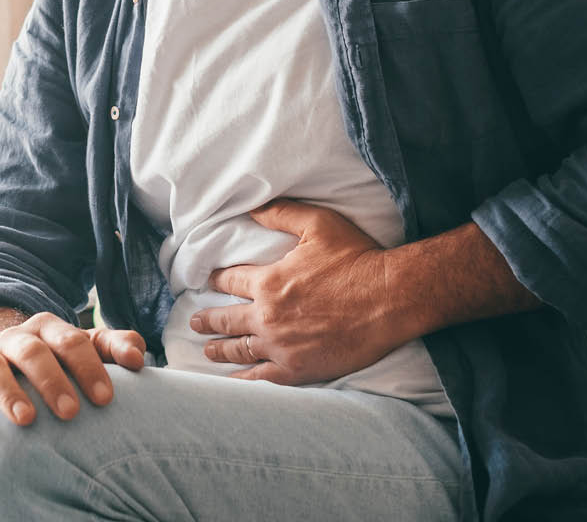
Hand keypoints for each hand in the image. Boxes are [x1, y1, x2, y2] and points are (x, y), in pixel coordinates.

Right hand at [0, 312, 145, 435]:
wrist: (7, 359)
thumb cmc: (59, 362)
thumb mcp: (86, 349)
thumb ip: (114, 347)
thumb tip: (138, 356)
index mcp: (49, 329)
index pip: (71, 342)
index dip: (89, 368)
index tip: (106, 399)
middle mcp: (16, 338)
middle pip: (33, 353)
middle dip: (52, 381)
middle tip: (70, 412)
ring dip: (9, 393)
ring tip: (27, 420)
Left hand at [190, 199, 412, 384]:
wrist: (392, 298)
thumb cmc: (357, 258)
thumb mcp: (318, 223)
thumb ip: (280, 214)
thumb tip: (251, 208)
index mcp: (268, 282)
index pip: (229, 281)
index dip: (216, 280)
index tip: (207, 282)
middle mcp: (267, 316)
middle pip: (226, 320)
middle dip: (207, 320)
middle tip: (195, 322)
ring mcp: (280, 346)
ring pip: (239, 350)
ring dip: (219, 350)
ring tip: (207, 350)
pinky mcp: (297, 368)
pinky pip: (260, 377)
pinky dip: (243, 379)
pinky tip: (233, 379)